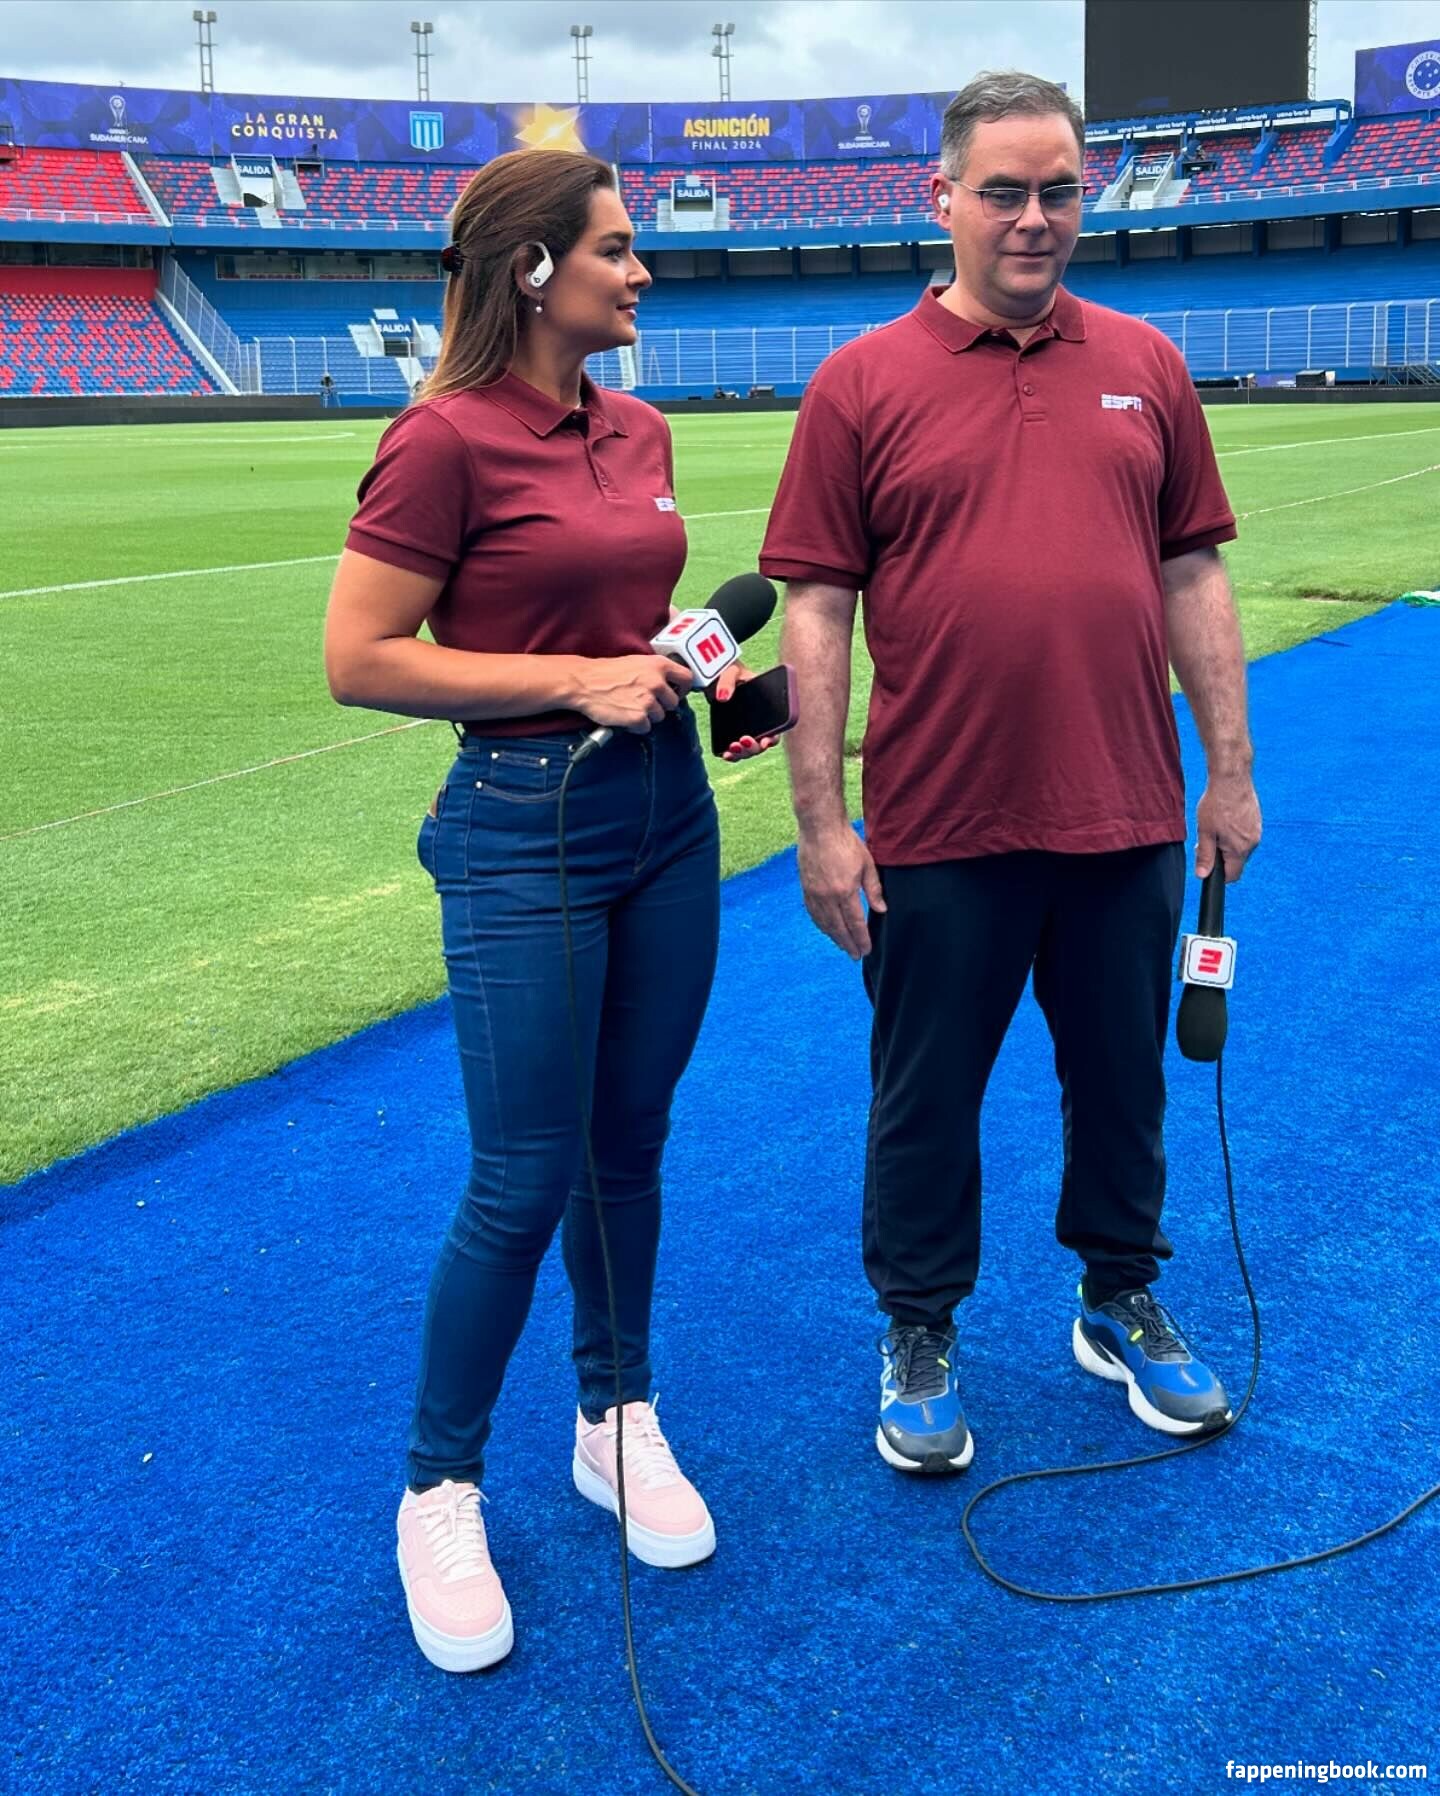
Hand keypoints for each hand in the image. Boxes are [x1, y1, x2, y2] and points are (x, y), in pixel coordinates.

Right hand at [573, 655, 692, 732]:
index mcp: (659, 665)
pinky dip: (636, 725)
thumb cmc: (606, 672)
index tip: (675, 693)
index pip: (687, 678)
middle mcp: (656, 682)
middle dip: (661, 705)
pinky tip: (624, 715)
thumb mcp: (636, 662)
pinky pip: (645, 727)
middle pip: (673, 703)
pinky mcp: (638, 717)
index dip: (682, 689)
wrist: (584, 682)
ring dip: (647, 715)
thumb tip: (669, 683)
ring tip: (630, 706)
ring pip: (659, 717)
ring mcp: (648, 701)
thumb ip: (655, 671)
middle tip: (643, 701)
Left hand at [713, 662, 780, 761]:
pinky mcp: (732, 733)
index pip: (775, 729)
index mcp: (766, 709)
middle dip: (753, 747)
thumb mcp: (731, 671)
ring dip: (742, 753)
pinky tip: (725, 754)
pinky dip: (732, 755)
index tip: (764, 741)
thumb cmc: (730, 671)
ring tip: (731, 748)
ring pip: (749, 750)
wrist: (716, 677)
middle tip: (743, 740)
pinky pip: (736, 749)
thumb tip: (722, 696)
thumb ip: (727, 681)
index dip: (772, 739)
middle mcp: (759, 723)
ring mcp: (746, 729)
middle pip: (761, 744)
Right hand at [796, 822, 884, 958]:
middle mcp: (827, 897)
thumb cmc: (846, 842)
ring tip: (842, 946)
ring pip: (824, 923)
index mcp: (844, 891)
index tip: (866, 950)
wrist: (820, 828)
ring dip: (834, 937)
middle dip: (848, 944)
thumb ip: (873, 889)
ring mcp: (814, 893)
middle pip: (838, 928)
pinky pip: (813, 913)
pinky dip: (821, 925)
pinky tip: (826, 929)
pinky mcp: (805, 888)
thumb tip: (881, 910)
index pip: (854, 923)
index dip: (861, 939)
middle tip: (855, 956)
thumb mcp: (867, 864)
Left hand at [1195, 771, 1260, 880]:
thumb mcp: (1205, 832)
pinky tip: (1226, 819)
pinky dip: (1235, 833)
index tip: (1207, 861)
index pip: (1233, 875)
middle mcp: (1253, 843)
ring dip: (1228, 844)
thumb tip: (1202, 875)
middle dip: (1221, 856)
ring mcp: (1257, 831)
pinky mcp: (1257, 821)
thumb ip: (1205, 855)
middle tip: (1207, 838)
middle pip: (1237, 861)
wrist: (1231, 779)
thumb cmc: (1216, 804)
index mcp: (1240, 849)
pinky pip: (1246, 835)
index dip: (1219, 874)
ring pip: (1241, 847)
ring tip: (1217, 826)